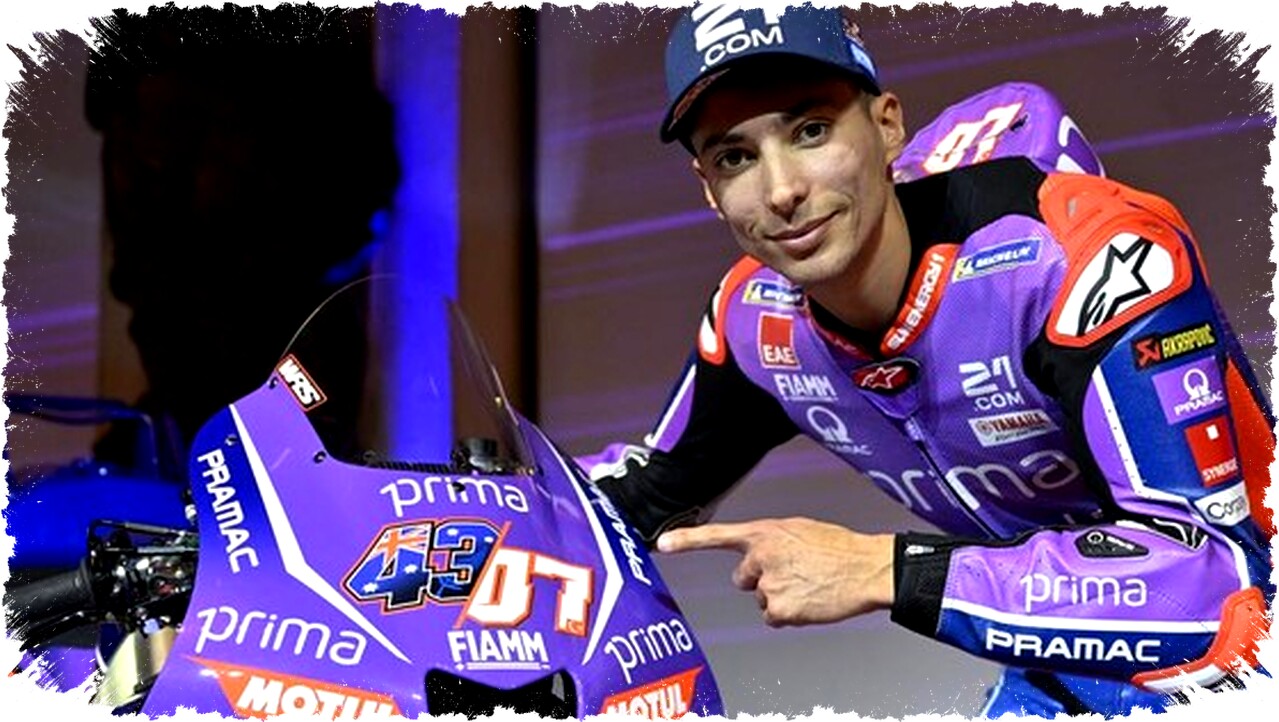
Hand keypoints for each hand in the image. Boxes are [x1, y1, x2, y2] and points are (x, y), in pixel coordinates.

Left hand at [656, 517, 894, 626]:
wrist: (867, 568)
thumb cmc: (837, 548)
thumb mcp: (798, 531)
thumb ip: (770, 542)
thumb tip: (757, 556)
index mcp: (765, 533)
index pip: (718, 535)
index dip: (687, 541)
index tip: (661, 544)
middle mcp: (761, 557)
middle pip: (742, 578)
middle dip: (761, 579)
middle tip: (793, 573)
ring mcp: (769, 585)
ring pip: (761, 599)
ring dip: (780, 597)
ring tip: (808, 585)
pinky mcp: (779, 609)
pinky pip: (772, 617)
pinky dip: (788, 615)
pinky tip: (809, 601)